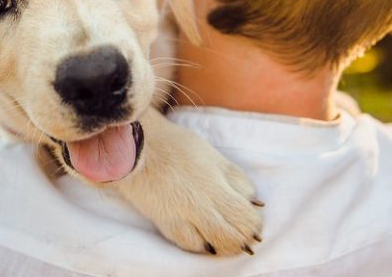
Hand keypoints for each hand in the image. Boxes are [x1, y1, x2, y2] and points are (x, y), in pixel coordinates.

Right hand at [114, 108, 263, 255]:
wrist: (137, 147)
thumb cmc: (177, 146)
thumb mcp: (214, 156)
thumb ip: (235, 179)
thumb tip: (253, 202)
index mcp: (218, 183)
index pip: (247, 215)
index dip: (254, 221)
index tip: (251, 218)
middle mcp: (204, 203)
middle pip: (236, 234)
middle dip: (244, 237)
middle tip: (243, 233)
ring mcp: (184, 216)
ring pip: (216, 244)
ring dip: (226, 245)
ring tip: (225, 238)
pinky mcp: (166, 223)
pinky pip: (191, 245)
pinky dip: (202, 245)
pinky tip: (204, 239)